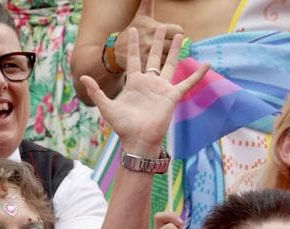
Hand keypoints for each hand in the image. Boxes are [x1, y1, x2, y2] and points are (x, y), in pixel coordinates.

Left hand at [79, 26, 205, 155]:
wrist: (137, 140)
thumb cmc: (122, 126)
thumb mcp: (106, 107)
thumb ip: (97, 91)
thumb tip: (82, 77)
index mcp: (134, 83)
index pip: (134, 59)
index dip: (134, 44)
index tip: (133, 29)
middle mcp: (149, 83)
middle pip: (154, 57)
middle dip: (157, 42)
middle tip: (161, 26)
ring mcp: (161, 88)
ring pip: (170, 64)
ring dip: (175, 50)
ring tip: (180, 35)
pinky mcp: (172, 96)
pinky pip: (187, 83)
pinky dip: (198, 75)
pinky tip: (207, 64)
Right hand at [111, 0, 183, 73]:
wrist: (116, 50)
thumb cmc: (133, 31)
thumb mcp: (141, 15)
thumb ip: (148, 2)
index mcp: (154, 28)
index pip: (179, 31)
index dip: (177, 33)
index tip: (173, 35)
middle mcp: (152, 41)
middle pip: (176, 45)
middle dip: (174, 46)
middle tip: (169, 46)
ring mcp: (148, 55)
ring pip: (170, 58)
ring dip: (168, 58)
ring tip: (163, 56)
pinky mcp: (145, 66)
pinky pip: (161, 68)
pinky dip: (161, 68)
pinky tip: (157, 65)